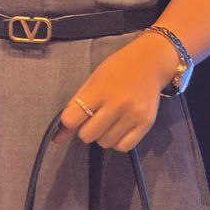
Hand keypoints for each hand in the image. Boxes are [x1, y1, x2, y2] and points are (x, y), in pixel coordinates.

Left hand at [52, 34, 178, 153]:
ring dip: (102, 135)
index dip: (70, 120)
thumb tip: (58, 139)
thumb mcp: (93, 80)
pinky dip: (117, 141)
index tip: (76, 115)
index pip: (72, 118)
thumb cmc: (117, 68)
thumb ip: (75, 106)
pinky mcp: (146, 124)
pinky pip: (123, 147)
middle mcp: (117, 104)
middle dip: (87, 129)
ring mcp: (133, 115)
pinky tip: (120, 127)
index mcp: (100, 90)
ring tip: (110, 120)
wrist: (150, 62)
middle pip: (87, 135)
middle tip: (95, 117)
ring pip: (105, 143)